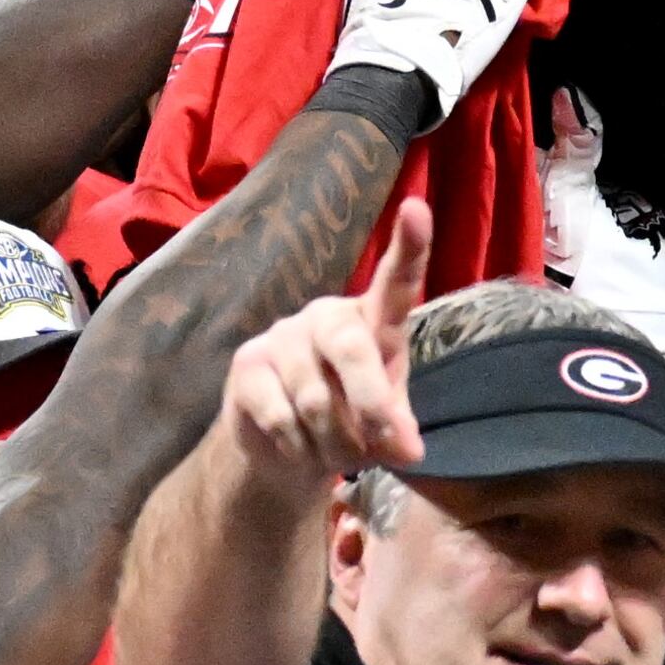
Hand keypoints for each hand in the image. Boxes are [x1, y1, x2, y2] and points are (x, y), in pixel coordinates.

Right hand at [221, 199, 432, 486]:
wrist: (284, 447)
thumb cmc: (349, 419)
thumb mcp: (384, 424)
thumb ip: (398, 429)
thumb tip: (408, 452)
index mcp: (372, 321)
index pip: (394, 281)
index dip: (409, 247)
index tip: (417, 209)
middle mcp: (327, 317)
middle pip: (351, 349)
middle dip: (370, 404)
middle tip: (380, 445)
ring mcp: (283, 337)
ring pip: (316, 402)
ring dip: (335, 445)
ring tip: (339, 455)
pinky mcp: (247, 364)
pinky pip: (281, 417)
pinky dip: (300, 449)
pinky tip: (301, 450)